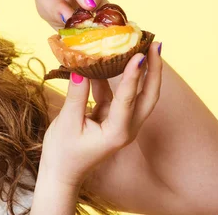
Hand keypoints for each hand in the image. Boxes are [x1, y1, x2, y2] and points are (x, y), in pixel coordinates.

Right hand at [37, 42, 162, 188]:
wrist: (61, 174)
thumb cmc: (64, 154)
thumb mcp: (67, 123)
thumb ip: (76, 96)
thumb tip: (81, 69)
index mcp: (117, 132)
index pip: (129, 100)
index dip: (134, 76)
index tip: (140, 54)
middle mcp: (126, 127)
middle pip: (148, 95)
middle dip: (154, 69)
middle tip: (155, 44)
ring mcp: (121, 122)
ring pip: (136, 93)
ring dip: (138, 70)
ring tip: (140, 44)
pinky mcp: (112, 117)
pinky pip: (117, 93)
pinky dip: (114, 77)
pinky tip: (108, 58)